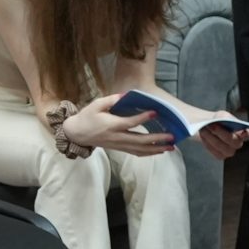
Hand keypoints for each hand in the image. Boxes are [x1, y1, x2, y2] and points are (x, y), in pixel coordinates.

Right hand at [61, 93, 177, 156]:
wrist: (77, 133)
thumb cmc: (87, 117)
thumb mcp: (96, 104)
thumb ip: (111, 100)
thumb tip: (126, 95)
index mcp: (112, 125)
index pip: (130, 122)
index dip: (143, 118)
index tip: (155, 112)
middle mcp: (117, 137)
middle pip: (140, 140)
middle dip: (157, 139)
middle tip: (172, 136)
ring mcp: (119, 145)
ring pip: (140, 149)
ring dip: (157, 149)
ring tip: (171, 146)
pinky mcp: (120, 148)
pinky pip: (136, 153)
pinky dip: (149, 153)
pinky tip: (159, 151)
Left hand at [198, 121, 248, 161]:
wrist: (209, 126)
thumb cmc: (218, 120)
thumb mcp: (221, 115)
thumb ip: (223, 117)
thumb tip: (222, 121)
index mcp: (242, 132)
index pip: (247, 134)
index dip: (246, 134)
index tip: (244, 131)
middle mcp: (238, 143)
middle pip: (234, 142)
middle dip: (222, 133)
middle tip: (212, 126)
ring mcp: (229, 151)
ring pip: (222, 147)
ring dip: (211, 138)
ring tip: (203, 129)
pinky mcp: (220, 155)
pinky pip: (214, 151)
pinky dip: (207, 143)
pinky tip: (204, 136)